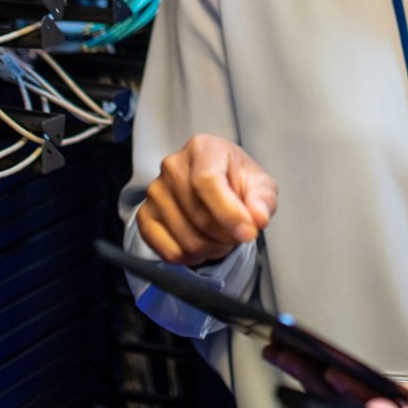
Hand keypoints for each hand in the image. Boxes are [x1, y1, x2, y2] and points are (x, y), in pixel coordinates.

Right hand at [136, 134, 277, 264]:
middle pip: (199, 215)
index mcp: (203, 149)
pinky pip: (169, 252)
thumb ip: (262, 200)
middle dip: (227, 236)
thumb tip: (258, 218)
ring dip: (213, 249)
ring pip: (186, 239)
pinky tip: (203, 245)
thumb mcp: (260, 185)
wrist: (217, 184)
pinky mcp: (145, 216)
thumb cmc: (237, 181)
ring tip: (222, 237)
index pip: (207, 182)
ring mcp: (155, 192)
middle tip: (239, 234)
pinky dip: (192, 258)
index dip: (229, 212)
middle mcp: (173, 167)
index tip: (248, 232)